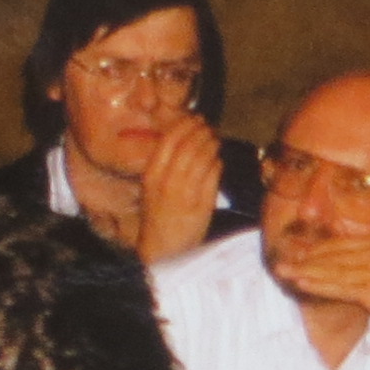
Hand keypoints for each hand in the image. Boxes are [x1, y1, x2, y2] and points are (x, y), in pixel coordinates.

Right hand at [137, 114, 225, 256]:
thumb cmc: (158, 217)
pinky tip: (218, 159)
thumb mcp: (152, 189)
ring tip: (215, 139)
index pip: (169, 140)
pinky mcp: (203, 204)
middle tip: (208, 126)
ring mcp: (186, 193)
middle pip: (188, 145)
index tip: (193, 119)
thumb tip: (183, 138)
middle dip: (201, 131)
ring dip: (211, 143)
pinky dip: (217, 163)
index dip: (184, 125)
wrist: (163, 250)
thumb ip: (163, 166)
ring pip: (203, 157)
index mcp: (152, 176)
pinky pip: (213, 175)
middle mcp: (167, 182)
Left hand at [261, 229, 369, 342]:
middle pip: (335, 253)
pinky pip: (340, 286)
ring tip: (283, 272)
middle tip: (282, 259)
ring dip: (305, 270)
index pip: (346, 244)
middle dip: (306, 257)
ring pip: (333, 269)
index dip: (320, 249)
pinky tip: (301, 284)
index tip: (300, 252)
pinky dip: (318, 284)